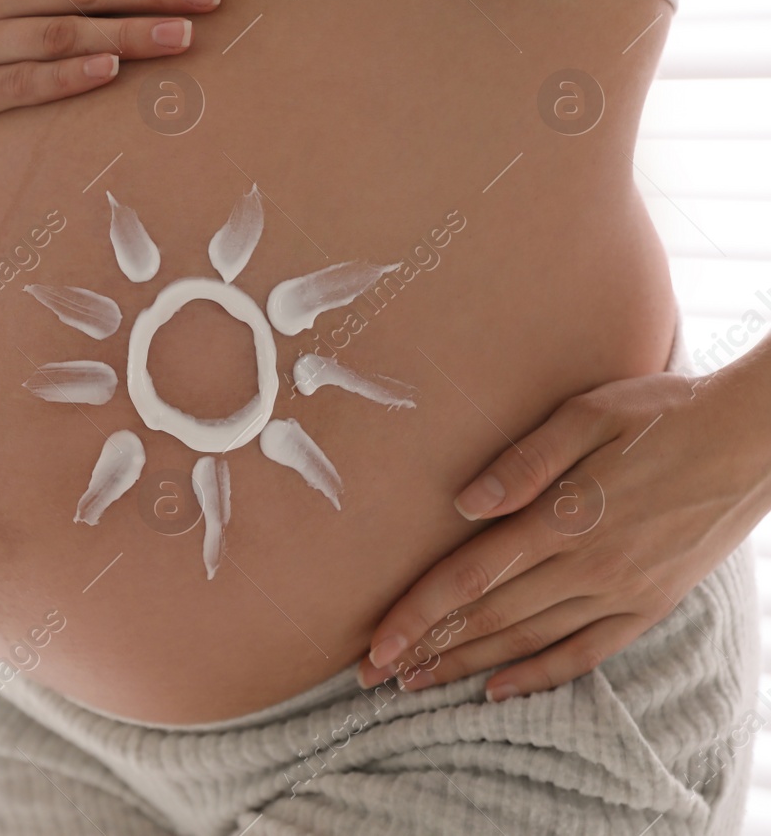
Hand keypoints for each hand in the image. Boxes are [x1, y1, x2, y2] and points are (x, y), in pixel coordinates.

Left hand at [357, 366, 770, 700]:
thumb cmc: (663, 413)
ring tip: (417, 684)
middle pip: (489, 618)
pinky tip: (499, 690)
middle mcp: (589, 566)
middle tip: (372, 675)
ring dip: (468, 666)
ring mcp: (622, 592)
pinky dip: (539, 675)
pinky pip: (585, 653)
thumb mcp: (588, 414)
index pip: (470, 577)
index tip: (374, 644)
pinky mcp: (650, 605)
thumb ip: (523, 462)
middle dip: (426, 648)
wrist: (755, 440)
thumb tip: (463, 503)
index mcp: (564, 518)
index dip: (417, 614)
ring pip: (529, 641)